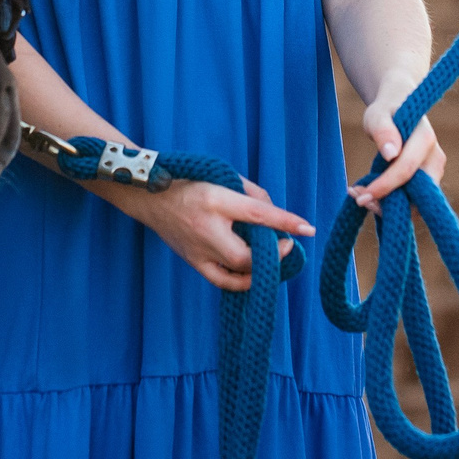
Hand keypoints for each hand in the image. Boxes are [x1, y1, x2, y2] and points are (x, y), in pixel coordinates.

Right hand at [132, 176, 313, 292]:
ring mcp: (197, 250)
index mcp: (215, 200)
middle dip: (272, 254)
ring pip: (236, 274)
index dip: (285, 222)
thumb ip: (252, 194)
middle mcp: (206, 229)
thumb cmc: (191, 182)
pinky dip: (242, 280)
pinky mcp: (193, 262)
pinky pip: (223, 281)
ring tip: (269, 257)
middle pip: (246, 255)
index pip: (257, 214)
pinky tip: (252, 271)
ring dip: (259, 269)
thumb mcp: (224, 177)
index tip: (308, 229)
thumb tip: (276, 218)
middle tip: (284, 244)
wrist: (150, 196)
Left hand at [352, 74, 445, 210]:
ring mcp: (433, 172)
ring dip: (387, 205)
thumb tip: (391, 154)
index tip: (362, 196)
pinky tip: (369, 192)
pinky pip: (411, 200)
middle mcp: (435, 159)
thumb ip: (384, 131)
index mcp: (425, 139)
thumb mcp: (378, 116)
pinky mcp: (427, 183)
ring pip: (415, 202)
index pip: (406, 169)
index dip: (385, 186)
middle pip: (416, 194)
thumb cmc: (387, 110)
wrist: (400, 107)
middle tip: (358, 198)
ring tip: (359, 194)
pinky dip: (391, 202)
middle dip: (388, 203)